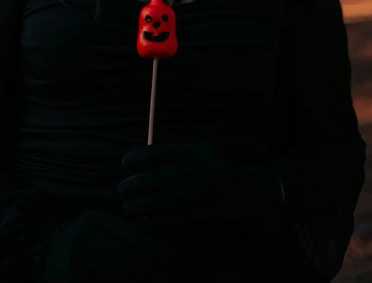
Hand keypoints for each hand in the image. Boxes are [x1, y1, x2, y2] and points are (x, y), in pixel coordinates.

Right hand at [44, 208, 178, 282]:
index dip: (152, 245)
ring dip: (140, 280)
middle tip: (173, 277)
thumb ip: (124, 232)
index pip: (127, 231)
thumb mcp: (100, 227)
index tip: (172, 256)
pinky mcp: (73, 279)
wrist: (48, 254)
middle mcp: (83, 237)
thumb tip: (162, 246)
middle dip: (151, 268)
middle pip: (124, 255)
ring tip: (162, 282)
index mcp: (94, 219)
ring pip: (116, 273)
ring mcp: (76, 261)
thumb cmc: (84, 240)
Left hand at [118, 142, 284, 229]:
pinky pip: (180, 215)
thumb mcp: (201, 152)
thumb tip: (143, 157)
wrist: (251, 187)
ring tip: (128, 207)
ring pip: (167, 197)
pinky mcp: (210, 210)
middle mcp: (199, 168)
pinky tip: (146, 221)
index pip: (161, 153)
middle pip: (160, 176)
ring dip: (144, 203)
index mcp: (196, 150)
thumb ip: (177, 154)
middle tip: (120, 189)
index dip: (140, 158)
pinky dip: (160, 219)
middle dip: (137, 183)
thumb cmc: (218, 167)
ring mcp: (205, 189)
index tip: (123, 164)